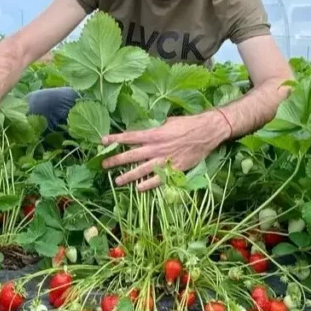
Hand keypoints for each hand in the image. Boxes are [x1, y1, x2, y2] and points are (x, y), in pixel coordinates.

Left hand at [100, 111, 231, 190]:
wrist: (207, 132)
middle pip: (131, 155)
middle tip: (104, 165)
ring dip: (128, 176)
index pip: (130, 137)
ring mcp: (165, 160)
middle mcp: (156, 148)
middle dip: (116, 160)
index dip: (115, 139)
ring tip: (117, 181)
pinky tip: (139, 188)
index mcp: (154, 134)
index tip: (103, 141)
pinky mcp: (175, 169)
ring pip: (142, 170)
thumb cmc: (188, 123)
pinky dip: (148, 184)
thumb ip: (156, 129)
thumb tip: (147, 132)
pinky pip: (159, 179)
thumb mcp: (169, 122)